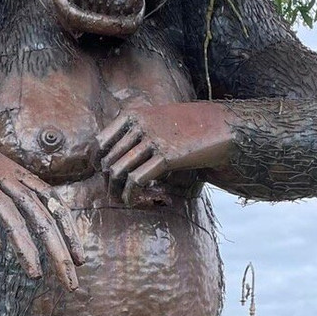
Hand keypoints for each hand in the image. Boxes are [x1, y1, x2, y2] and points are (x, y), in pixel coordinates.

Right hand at [0, 135, 83, 289]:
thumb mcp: (4, 174)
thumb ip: (22, 196)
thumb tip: (45, 227)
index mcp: (21, 177)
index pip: (54, 205)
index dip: (70, 232)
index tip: (80, 260)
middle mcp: (6, 177)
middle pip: (40, 215)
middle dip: (57, 250)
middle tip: (69, 281)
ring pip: (10, 214)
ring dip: (25, 245)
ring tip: (34, 274)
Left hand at [96, 102, 232, 204]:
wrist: (220, 128)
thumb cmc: (188, 129)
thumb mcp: (157, 122)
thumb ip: (136, 134)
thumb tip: (112, 163)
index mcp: (133, 114)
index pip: (99, 142)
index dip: (96, 163)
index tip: (102, 176)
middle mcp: (140, 125)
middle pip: (108, 160)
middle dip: (108, 183)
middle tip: (115, 195)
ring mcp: (153, 140)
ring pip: (119, 172)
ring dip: (118, 192)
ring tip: (124, 200)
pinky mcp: (166, 156)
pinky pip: (136, 180)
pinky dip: (131, 195)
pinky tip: (134, 201)